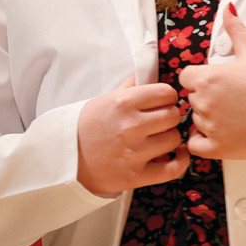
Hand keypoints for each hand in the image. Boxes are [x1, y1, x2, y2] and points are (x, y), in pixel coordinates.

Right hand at [75, 75, 188, 195]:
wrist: (65, 158)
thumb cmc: (86, 127)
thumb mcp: (105, 99)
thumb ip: (130, 86)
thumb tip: (150, 70)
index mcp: (123, 103)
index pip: (166, 93)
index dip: (167, 97)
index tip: (162, 103)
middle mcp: (131, 126)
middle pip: (173, 115)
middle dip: (169, 117)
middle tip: (160, 122)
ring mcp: (134, 153)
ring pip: (175, 139)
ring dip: (170, 139)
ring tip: (160, 138)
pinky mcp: (136, 175)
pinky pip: (173, 169)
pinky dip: (180, 162)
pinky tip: (177, 156)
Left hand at [178, 4, 245, 160]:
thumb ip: (236, 32)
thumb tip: (229, 10)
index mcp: (209, 78)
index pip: (186, 78)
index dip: (200, 80)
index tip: (216, 83)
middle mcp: (205, 102)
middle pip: (192, 99)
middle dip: (206, 99)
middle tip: (230, 100)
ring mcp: (210, 126)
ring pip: (196, 121)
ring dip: (208, 119)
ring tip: (233, 116)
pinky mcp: (218, 148)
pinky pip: (196, 145)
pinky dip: (204, 141)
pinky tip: (221, 133)